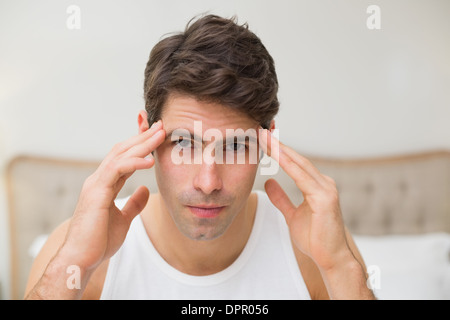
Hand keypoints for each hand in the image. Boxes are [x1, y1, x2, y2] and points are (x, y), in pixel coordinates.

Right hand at [60, 120, 165, 270]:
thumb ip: (134, 203)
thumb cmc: (99, 241)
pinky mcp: (96, 193)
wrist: (81, 259)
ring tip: (160, 134)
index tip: (156, 133)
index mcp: (105, 184)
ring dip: (141, 143)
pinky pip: (116, 171)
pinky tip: (149, 160)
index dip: (140, 144)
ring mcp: (96, 184)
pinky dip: (133, 163)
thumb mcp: (123, 219)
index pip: (124, 157)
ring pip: (120, 155)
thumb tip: (145, 190)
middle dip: (143, 136)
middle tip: (161, 125)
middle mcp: (99, 179)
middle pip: (123, 150)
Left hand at [258, 129, 351, 270]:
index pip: (295, 164)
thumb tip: (269, 182)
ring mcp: (326, 189)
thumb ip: (281, 198)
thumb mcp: (292, 214)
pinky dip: (287, 164)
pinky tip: (275, 153)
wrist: (330, 258)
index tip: (263, 138)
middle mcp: (324, 183)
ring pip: (299, 164)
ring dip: (280, 149)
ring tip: (264, 137)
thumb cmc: (314, 238)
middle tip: (260, 129)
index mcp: (318, 186)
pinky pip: (301, 177)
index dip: (279, 150)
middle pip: (297, 159)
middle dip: (278, 144)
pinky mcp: (325, 198)